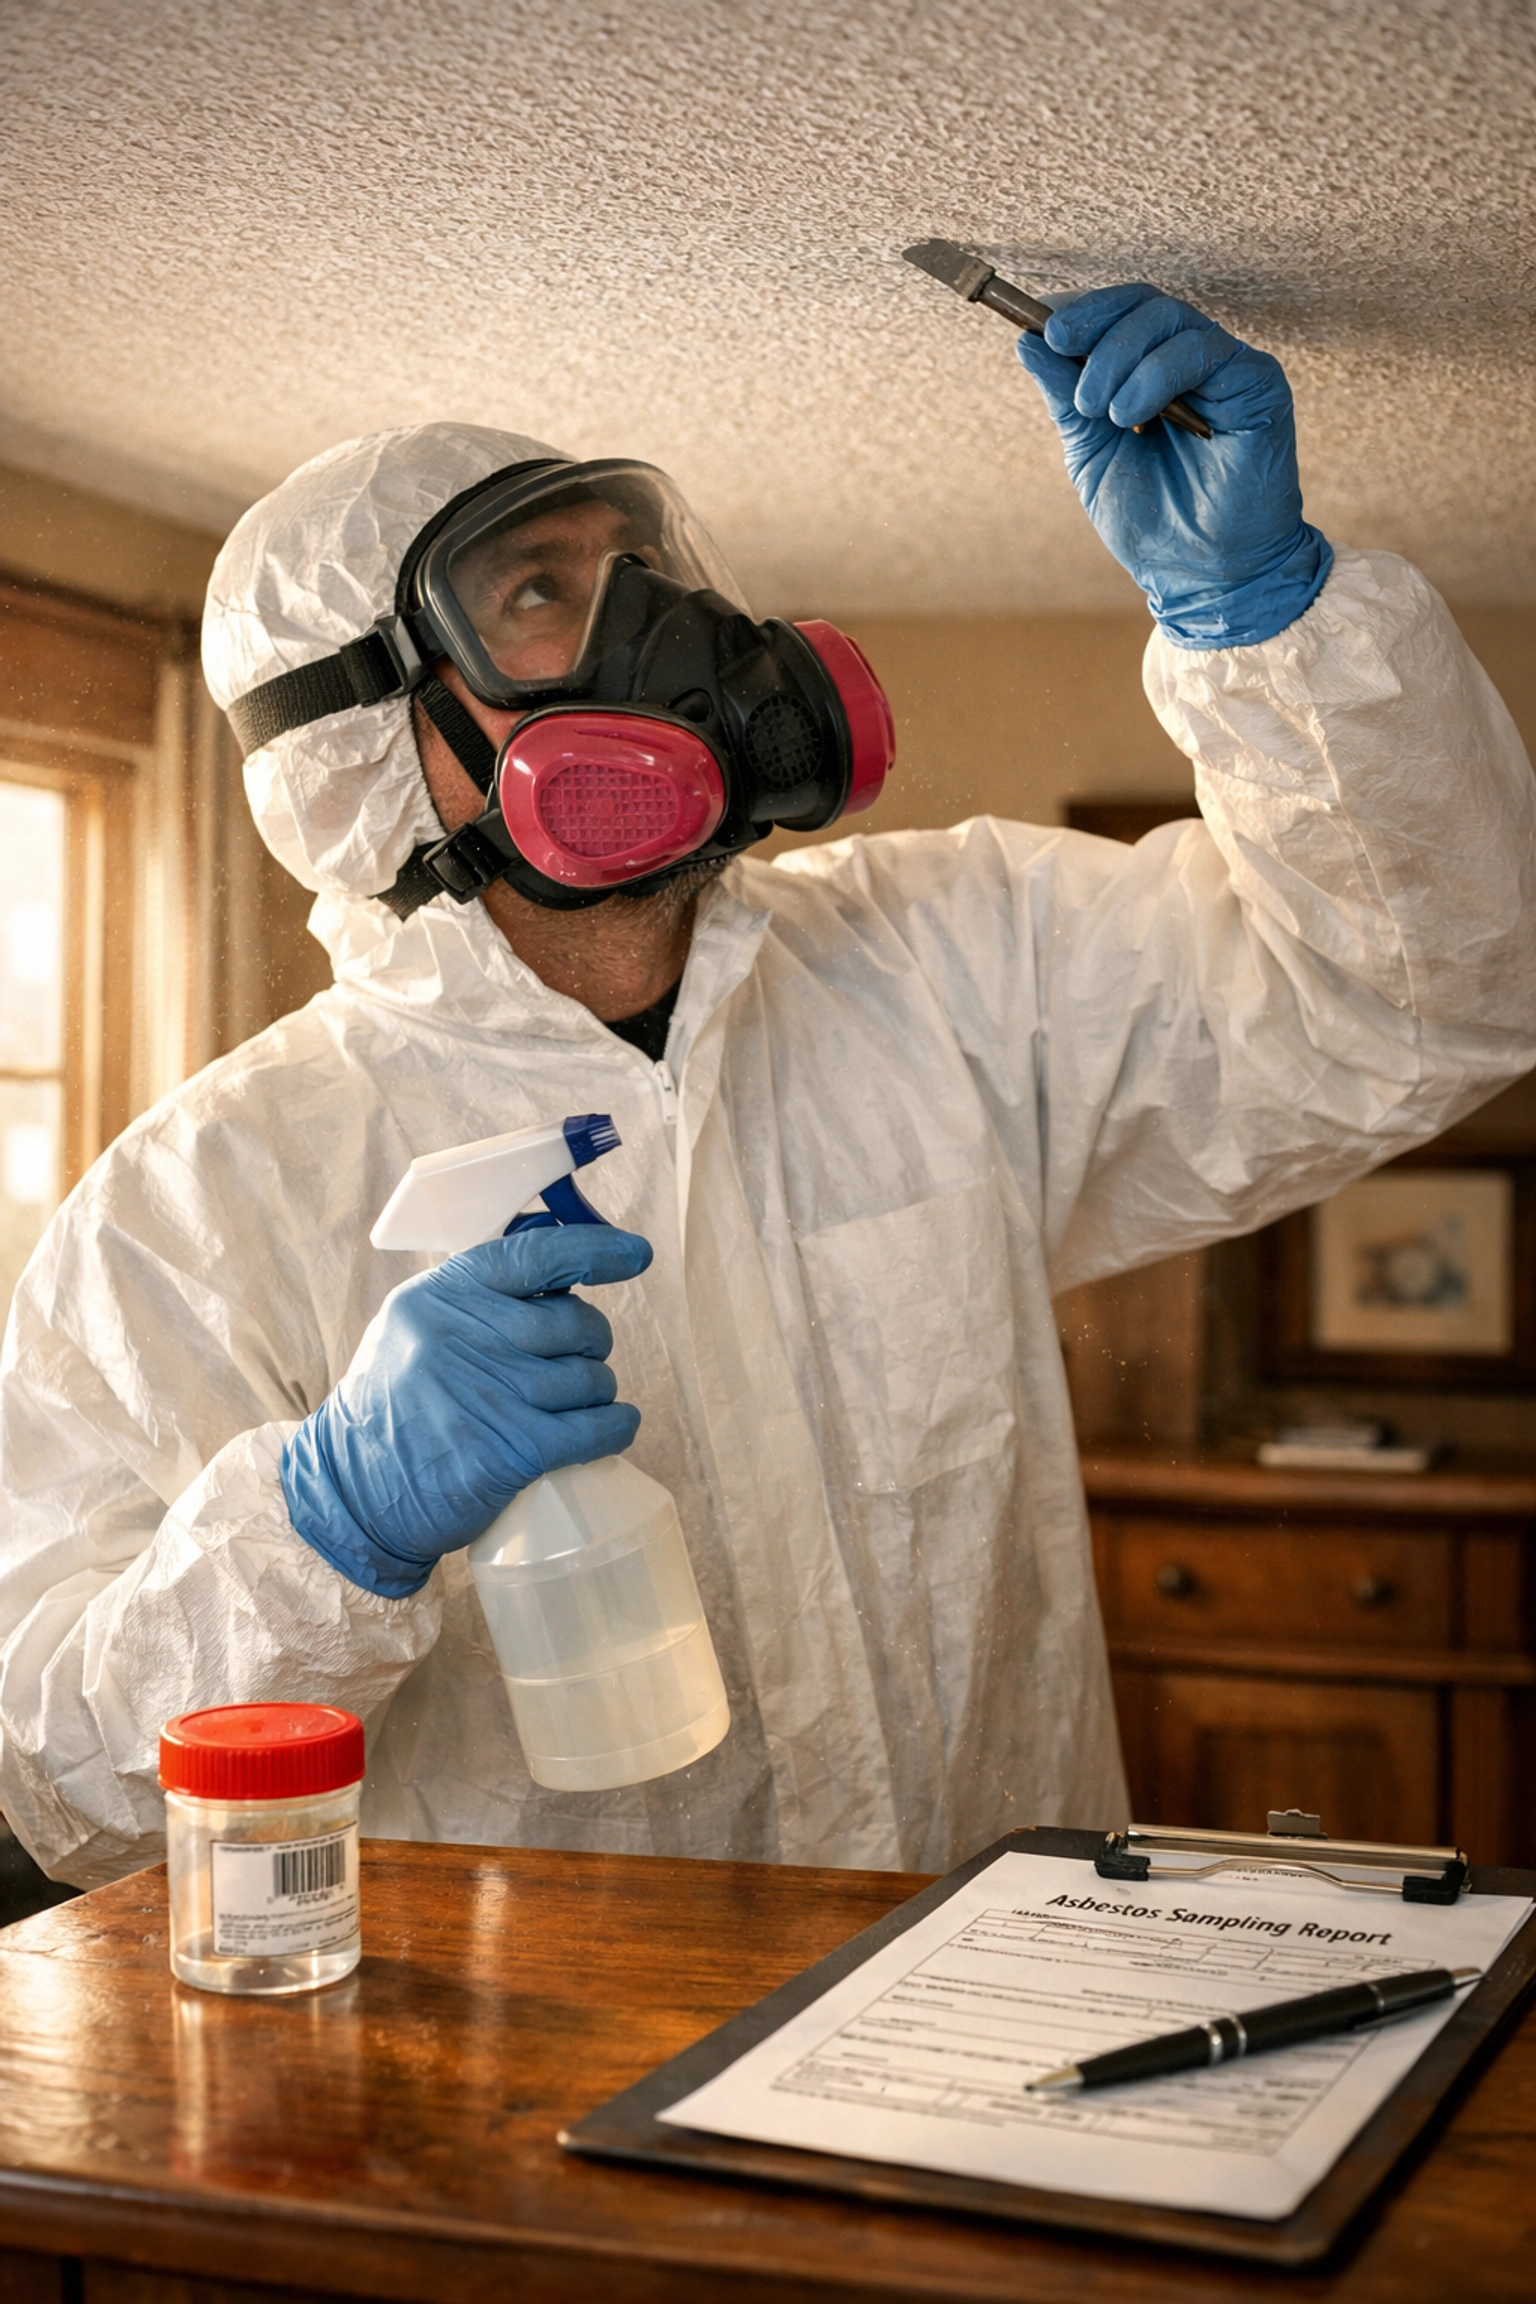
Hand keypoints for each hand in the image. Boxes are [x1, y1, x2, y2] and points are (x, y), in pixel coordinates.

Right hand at [282, 1227, 652, 1596]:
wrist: (356, 1492)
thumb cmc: (398, 1403)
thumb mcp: (417, 1325)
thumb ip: (478, 1292)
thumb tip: (559, 1252)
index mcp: (442, 1295)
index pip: (535, 1255)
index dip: (595, 1249)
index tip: (635, 1254)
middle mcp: (464, 1337)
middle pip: (575, 1323)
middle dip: (591, 1343)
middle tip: (578, 1361)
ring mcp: (488, 1395)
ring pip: (591, 1379)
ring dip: (598, 1391)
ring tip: (574, 1403)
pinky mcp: (509, 1452)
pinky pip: (596, 1429)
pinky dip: (617, 1426)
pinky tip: (615, 1426)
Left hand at [1018, 284, 1330, 647]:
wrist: (1200, 577)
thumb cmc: (1152, 523)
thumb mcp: (1091, 452)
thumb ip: (1065, 397)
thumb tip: (1028, 341)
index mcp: (1153, 373)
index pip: (1119, 315)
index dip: (1081, 311)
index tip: (1042, 330)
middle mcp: (1191, 363)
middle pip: (1143, 305)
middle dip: (1095, 327)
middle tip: (1062, 356)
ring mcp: (1226, 369)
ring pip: (1169, 319)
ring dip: (1119, 356)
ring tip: (1101, 410)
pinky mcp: (1257, 383)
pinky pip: (1204, 351)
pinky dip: (1157, 374)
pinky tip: (1132, 415)